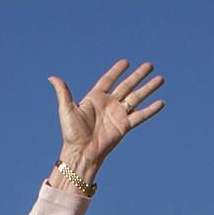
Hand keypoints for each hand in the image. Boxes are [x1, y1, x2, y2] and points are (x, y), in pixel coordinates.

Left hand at [52, 60, 166, 178]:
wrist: (82, 152)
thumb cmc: (72, 132)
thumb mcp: (67, 109)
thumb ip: (63, 92)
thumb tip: (52, 77)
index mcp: (96, 98)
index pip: (109, 80)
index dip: (117, 71)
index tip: (126, 62)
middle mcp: (109, 104)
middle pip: (127, 85)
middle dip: (139, 75)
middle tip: (150, 65)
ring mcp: (118, 115)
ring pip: (137, 97)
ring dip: (148, 88)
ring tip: (161, 79)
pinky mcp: (125, 126)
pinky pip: (140, 115)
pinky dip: (151, 109)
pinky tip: (161, 102)